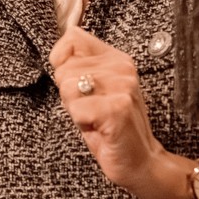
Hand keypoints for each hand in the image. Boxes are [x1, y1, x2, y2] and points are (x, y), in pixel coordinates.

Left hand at [52, 27, 187, 198]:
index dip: (61, 60)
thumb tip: (57, 56)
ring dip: (76, 110)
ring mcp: (123, 86)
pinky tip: (100, 129)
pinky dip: (82, 123)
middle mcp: (122, 67)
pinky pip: (77, 109)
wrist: (141, 162)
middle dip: (69, 95)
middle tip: (91, 111)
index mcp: (116, 59)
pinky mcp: (118, 108)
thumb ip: (79, 70)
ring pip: (68, 88)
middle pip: (64, 68)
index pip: (73, 37)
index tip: (74, 84)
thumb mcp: (94, 93)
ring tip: (96, 119)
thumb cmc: (111, 128)